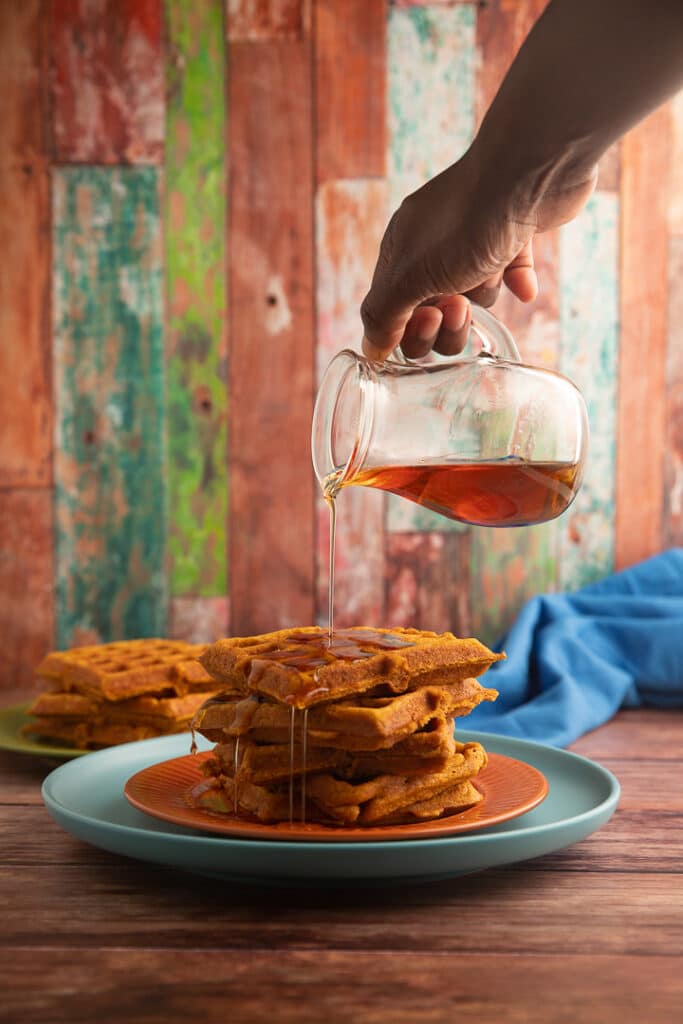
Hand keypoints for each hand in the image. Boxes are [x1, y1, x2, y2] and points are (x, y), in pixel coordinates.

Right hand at [360, 143, 597, 360]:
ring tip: (490, 269)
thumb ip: (384, 315)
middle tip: (459, 307)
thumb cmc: (465, 222)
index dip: (409, 330)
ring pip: (474, 295)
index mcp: (400, 250)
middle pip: (433, 313)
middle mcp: (432, 244)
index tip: (429, 321)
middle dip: (448, 323)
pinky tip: (522, 282)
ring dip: (483, 290)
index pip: (392, 311)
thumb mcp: (411, 277)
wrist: (529, 168)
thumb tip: (370, 349)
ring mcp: (474, 239)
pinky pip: (511, 272)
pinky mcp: (513, 234)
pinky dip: (516, 279)